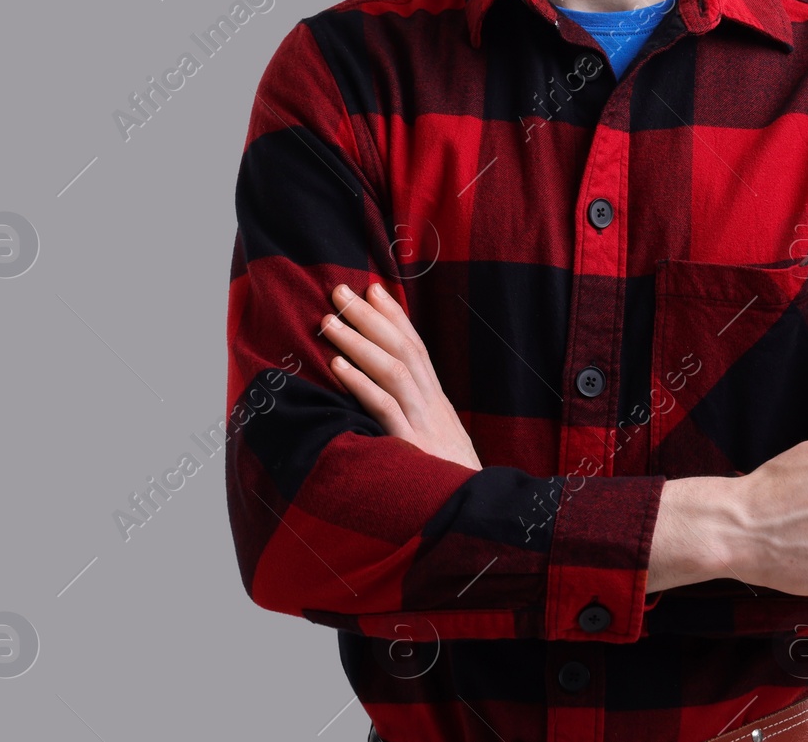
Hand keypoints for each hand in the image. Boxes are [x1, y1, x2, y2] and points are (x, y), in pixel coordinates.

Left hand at [319, 282, 482, 471]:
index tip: (373, 288)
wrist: (479, 519)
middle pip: (403, 349)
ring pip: (392, 371)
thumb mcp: (438, 448)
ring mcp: (424, 426)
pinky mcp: (412, 450)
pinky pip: (385, 409)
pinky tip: (338, 368)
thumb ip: (418, 422)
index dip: (394, 316)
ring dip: (358, 342)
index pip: (416, 348)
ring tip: (329, 321)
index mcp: (438, 405)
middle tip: (340, 290)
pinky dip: (362, 384)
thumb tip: (390, 403)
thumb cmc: (450, 489)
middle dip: (370, 316)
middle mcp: (433, 407)